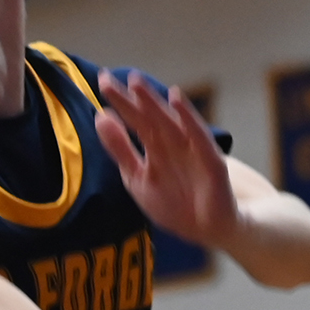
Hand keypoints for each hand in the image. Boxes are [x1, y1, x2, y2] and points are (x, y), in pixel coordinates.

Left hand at [95, 73, 236, 249]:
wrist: (210, 232)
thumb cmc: (175, 203)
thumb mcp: (137, 178)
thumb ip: (120, 149)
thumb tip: (99, 116)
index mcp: (155, 146)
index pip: (134, 119)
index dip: (119, 101)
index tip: (101, 79)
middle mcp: (172, 142)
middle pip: (148, 116)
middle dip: (130, 97)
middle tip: (108, 77)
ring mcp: (191, 149)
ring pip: (169, 121)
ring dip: (153, 102)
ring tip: (136, 83)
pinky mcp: (210, 160)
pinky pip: (198, 136)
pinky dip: (188, 117)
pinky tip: (176, 99)